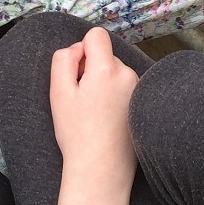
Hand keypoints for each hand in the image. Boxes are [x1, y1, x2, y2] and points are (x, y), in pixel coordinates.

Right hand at [50, 27, 138, 204]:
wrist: (101, 169)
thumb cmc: (77, 133)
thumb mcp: (58, 93)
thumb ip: (63, 60)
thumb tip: (78, 48)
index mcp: (106, 69)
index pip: (96, 35)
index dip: (82, 50)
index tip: (77, 74)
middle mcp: (128, 74)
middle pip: (106, 56)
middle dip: (93, 69)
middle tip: (83, 100)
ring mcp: (139, 89)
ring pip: (116, 73)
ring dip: (105, 84)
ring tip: (96, 113)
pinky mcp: (144, 103)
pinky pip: (126, 88)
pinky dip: (116, 96)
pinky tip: (109, 119)